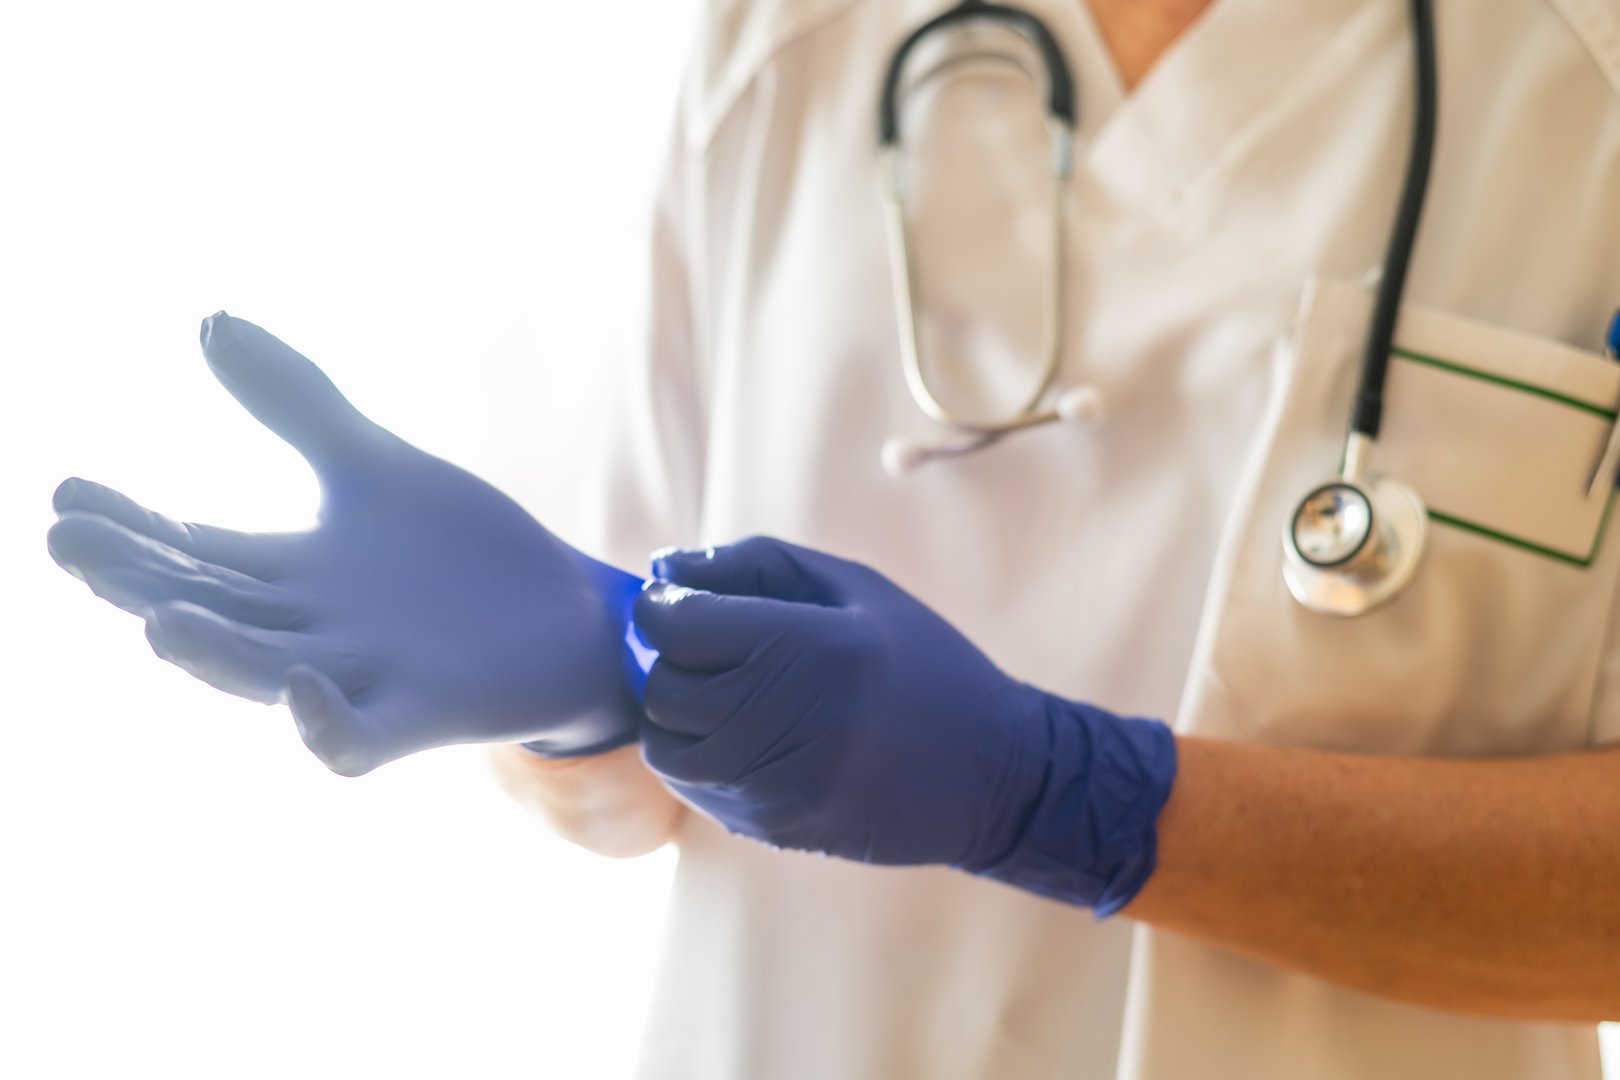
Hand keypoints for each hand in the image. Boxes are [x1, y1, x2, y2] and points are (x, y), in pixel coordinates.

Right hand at [49, 313, 644, 774]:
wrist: (570, 615)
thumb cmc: (463, 554)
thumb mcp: (372, 465)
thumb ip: (294, 404)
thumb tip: (209, 319)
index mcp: (290, 574)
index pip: (192, 547)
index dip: (131, 526)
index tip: (66, 491)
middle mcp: (308, 630)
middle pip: (209, 606)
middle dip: (139, 580)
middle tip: (68, 542)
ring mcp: (363, 677)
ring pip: (264, 674)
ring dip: (211, 653)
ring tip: (156, 622)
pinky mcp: (422, 715)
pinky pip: (359, 737)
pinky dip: (325, 722)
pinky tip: (303, 683)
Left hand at [632, 537, 1176, 912]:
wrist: (994, 776)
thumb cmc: (924, 665)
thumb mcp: (856, 590)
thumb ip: (756, 565)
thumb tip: (664, 564)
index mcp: (811, 647)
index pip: (678, 625)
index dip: (664, 604)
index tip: (681, 600)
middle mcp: (788, 722)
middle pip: (664, 687)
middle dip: (671, 659)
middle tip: (708, 646)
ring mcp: (777, 785)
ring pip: (666, 747)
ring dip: (678, 714)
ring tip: (726, 693)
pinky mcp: (773, 828)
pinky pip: (694, 788)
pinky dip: (700, 756)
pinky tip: (748, 737)